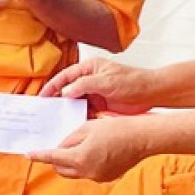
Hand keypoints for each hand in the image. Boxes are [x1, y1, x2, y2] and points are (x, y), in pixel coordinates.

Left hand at [27, 116, 151, 182]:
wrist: (142, 138)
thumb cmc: (116, 128)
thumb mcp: (88, 127)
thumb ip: (70, 138)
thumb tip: (61, 146)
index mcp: (80, 158)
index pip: (52, 158)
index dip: (39, 155)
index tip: (29, 154)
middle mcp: (87, 172)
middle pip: (61, 169)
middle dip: (55, 159)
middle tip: (56, 146)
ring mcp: (97, 177)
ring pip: (74, 172)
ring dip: (69, 162)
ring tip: (76, 147)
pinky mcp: (106, 177)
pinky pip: (88, 172)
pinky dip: (84, 163)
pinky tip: (92, 151)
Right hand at [40, 57, 155, 112]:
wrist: (151, 94)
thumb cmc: (133, 82)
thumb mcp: (106, 81)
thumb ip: (84, 85)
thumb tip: (66, 92)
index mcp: (89, 68)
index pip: (65, 76)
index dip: (52, 86)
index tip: (42, 97)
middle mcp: (89, 80)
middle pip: (67, 90)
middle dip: (56, 100)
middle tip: (45, 111)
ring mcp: (94, 93)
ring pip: (75, 102)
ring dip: (66, 110)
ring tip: (54, 121)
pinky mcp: (100, 106)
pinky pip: (84, 112)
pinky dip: (77, 118)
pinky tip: (70, 125)